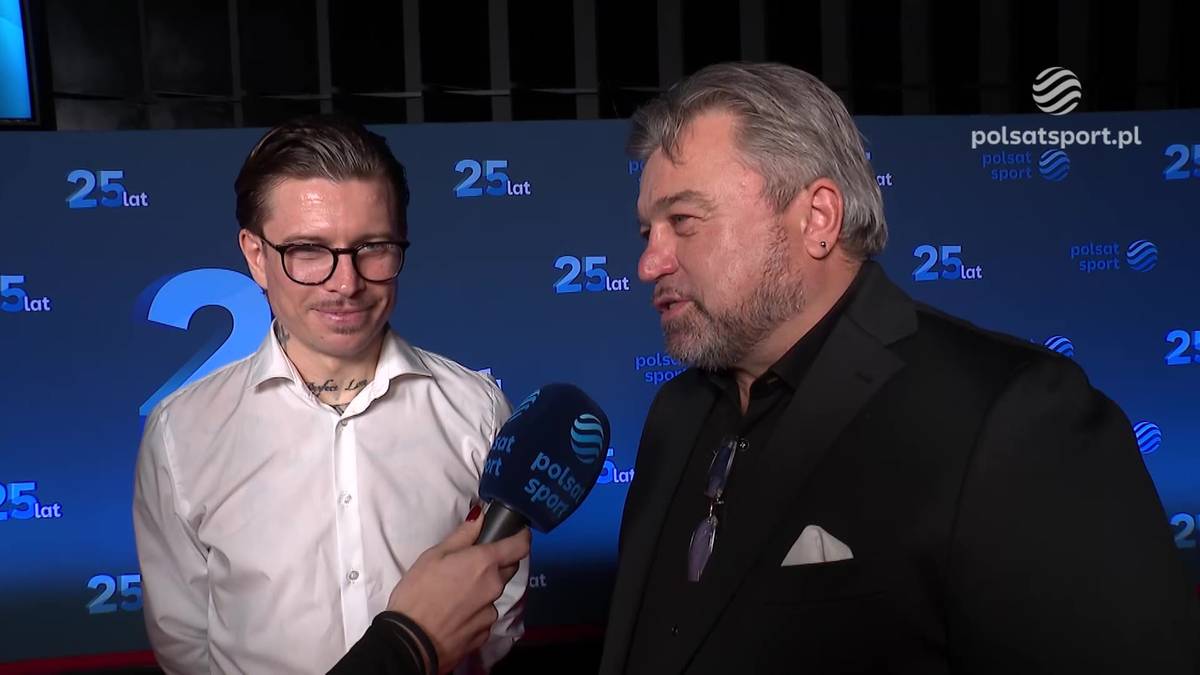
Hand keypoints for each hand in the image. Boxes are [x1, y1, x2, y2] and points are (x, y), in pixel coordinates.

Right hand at [386, 512, 530, 672]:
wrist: (410, 642)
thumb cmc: (417, 592)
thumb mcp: (434, 556)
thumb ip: (462, 535)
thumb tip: (480, 515)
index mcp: (485, 563)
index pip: (520, 545)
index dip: (520, 536)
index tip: (515, 532)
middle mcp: (495, 587)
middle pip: (508, 568)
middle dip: (497, 563)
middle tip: (472, 564)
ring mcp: (491, 613)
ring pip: (493, 594)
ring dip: (483, 590)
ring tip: (455, 595)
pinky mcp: (484, 634)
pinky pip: (485, 617)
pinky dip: (475, 613)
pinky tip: (454, 615)